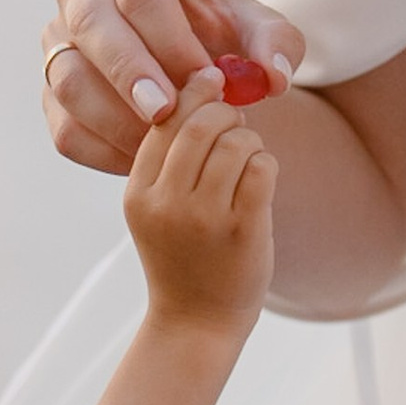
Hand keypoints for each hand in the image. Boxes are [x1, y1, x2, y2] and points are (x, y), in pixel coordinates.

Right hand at [45, 0, 303, 171]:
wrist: (192, 64)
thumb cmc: (223, 35)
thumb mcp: (259, 31)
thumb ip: (277, 45)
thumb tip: (273, 76)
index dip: (169, 38)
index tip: (205, 79)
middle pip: (90, 23)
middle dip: (128, 72)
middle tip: (165, 113)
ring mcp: (60, 42)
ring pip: (67, 78)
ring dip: (115, 118)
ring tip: (164, 144)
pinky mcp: (51, 92)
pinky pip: (65, 126)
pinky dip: (105, 150)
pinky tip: (146, 160)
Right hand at [121, 72, 276, 333]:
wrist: (196, 323)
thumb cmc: (182, 258)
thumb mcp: (156, 210)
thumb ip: (169, 160)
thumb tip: (205, 92)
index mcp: (138, 193)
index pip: (163, 122)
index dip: (192, 94)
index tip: (212, 81)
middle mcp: (166, 203)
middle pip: (200, 124)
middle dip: (226, 112)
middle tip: (236, 121)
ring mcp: (205, 218)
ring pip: (236, 142)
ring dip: (250, 140)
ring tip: (248, 158)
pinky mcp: (243, 230)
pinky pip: (263, 167)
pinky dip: (267, 163)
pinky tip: (261, 177)